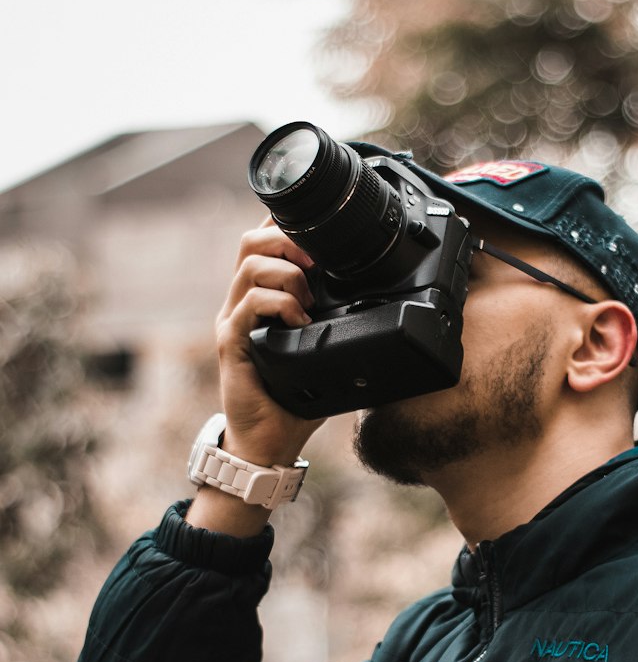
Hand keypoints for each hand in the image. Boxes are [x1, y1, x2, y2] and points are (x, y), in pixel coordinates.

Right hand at [213, 218, 324, 467]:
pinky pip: (249, 305)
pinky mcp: (231, 342)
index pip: (263, 241)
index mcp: (261, 297)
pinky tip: (299, 323)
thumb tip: (383, 304)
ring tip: (308, 300)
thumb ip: (338, 321)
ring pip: (250, 267)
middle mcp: (242, 302)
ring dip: (288, 275)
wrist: (267, 439)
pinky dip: (280, 305)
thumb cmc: (295, 397)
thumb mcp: (323, 350)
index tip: (316, 227)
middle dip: (286, 240)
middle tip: (316, 262)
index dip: (284, 222)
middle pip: (250, 242)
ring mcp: (234, 320)